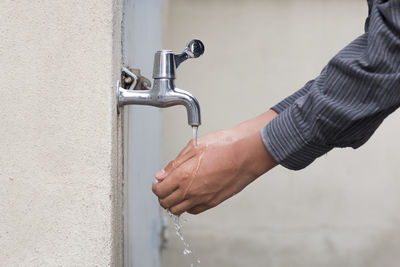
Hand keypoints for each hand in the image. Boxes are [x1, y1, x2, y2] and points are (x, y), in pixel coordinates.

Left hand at [152, 110, 277, 214]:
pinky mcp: (213, 202)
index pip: (159, 190)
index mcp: (183, 176)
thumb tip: (161, 175)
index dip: (156, 186)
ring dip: (174, 202)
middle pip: (166, 203)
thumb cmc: (223, 147)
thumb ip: (175, 163)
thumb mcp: (194, 148)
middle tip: (165, 186)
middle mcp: (190, 191)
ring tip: (177, 191)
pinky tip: (191, 195)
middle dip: (162, 195)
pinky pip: (194, 211)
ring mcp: (202, 199)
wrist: (246, 155)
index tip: (158, 181)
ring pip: (178, 210)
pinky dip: (188, 206)